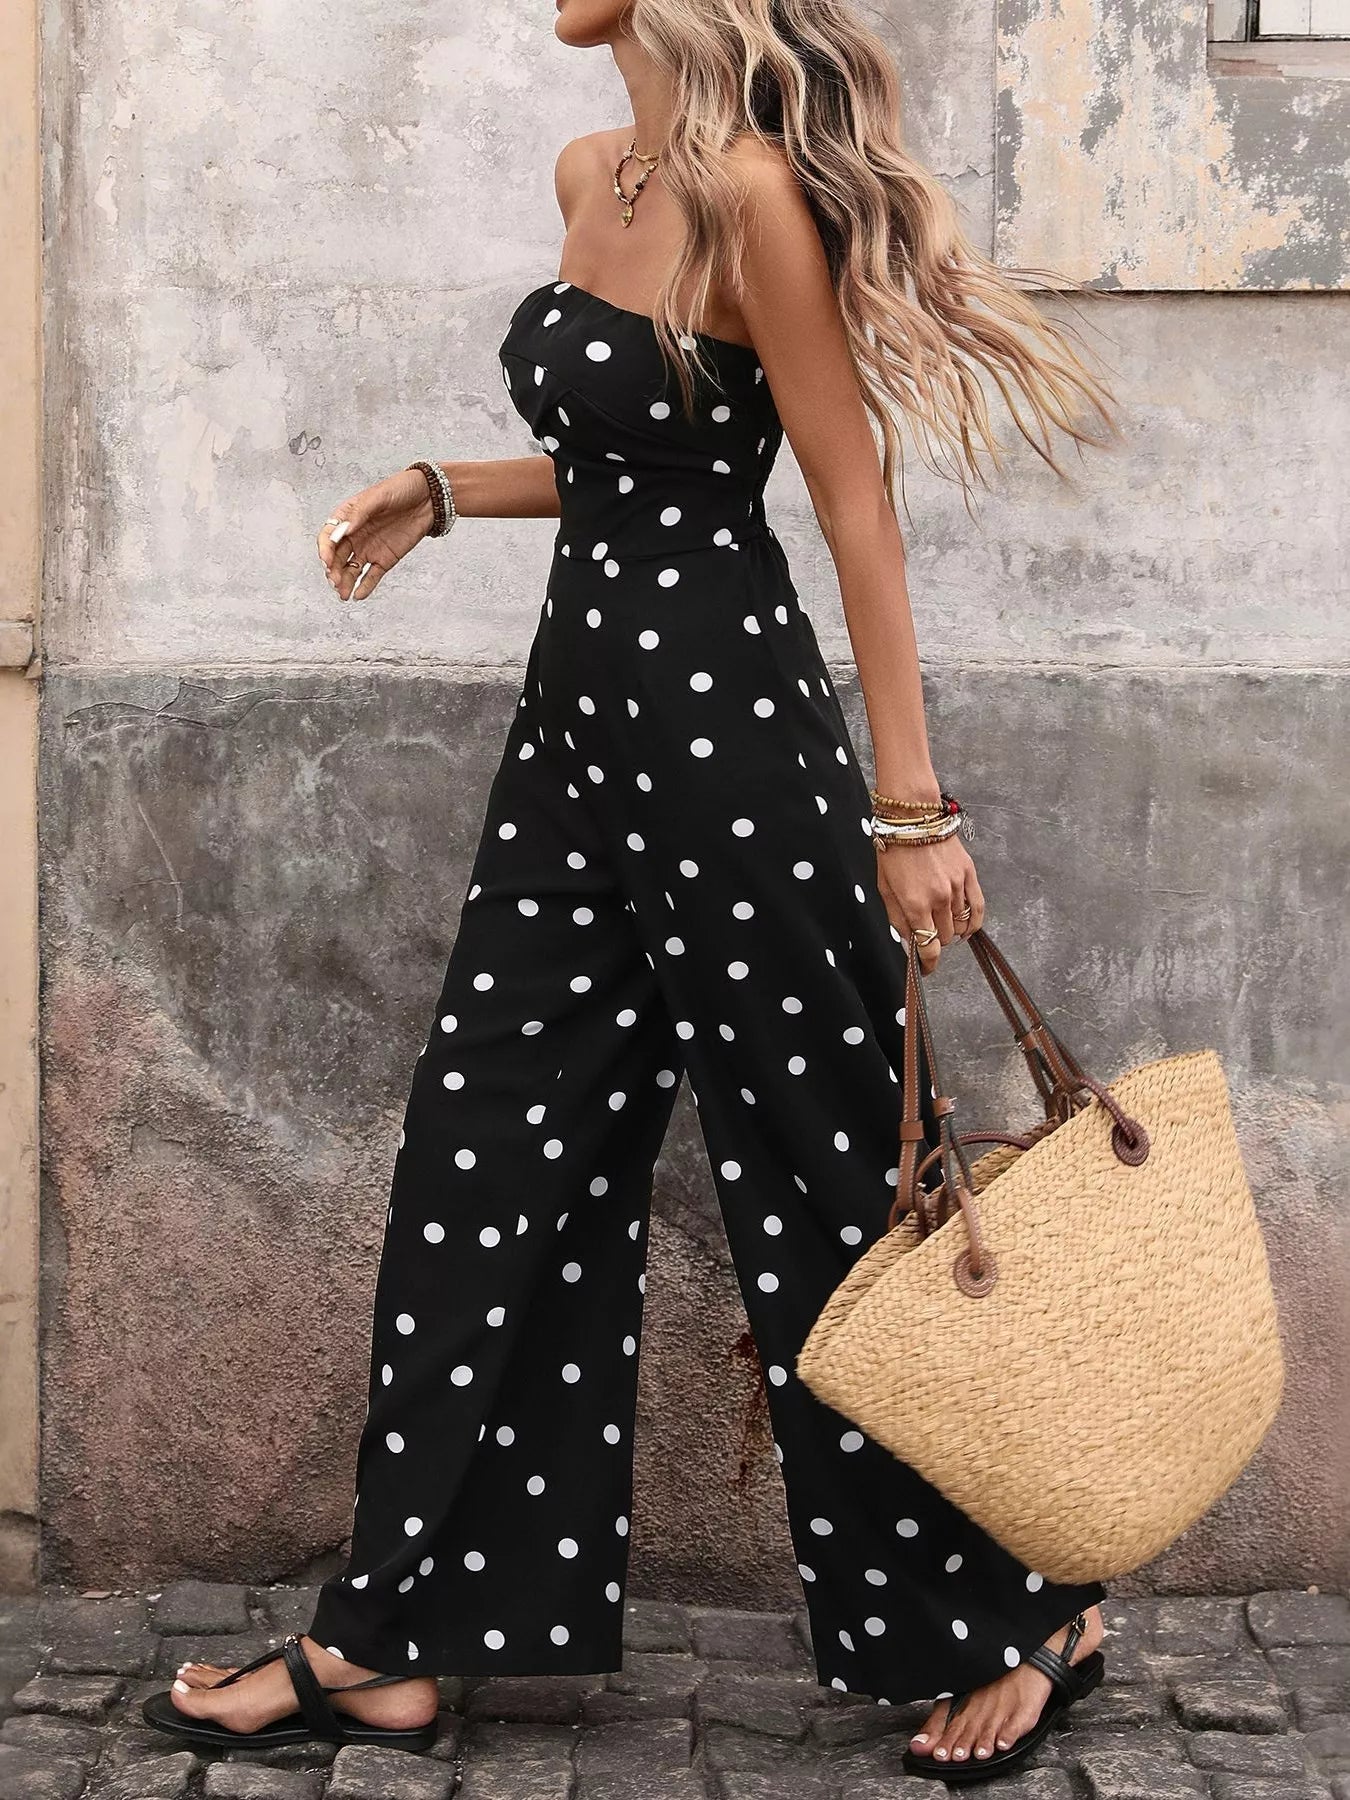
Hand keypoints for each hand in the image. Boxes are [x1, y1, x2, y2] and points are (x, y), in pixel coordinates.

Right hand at [316, 468, 437, 602]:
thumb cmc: (401, 489)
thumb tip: (345, 529)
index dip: (325, 550)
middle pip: (337, 557)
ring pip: (351, 570)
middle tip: (335, 581)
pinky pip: (371, 576)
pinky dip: (364, 587)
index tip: (327, 561)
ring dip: (345, 582)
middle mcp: (354, 536)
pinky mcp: (384, 559)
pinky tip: (357, 596)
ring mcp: (369, 549)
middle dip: (333, 571)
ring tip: (343, 594)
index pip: (329, 537)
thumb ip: (360, 513)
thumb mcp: (379, 496)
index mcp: (347, 518)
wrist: (428, 497)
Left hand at [874, 833, 984, 974]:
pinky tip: (966, 928)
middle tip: (928, 935)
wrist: (913, 818)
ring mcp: (957, 886)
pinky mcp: (969, 875)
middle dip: (936, 942)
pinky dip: (974, 923)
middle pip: (946, 938)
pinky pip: (978, 908)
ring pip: (961, 925)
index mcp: (915, 903)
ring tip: (942, 926)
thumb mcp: (885, 888)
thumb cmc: (894, 851)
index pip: (929, 946)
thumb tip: (909, 944)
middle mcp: (939, 898)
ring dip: (952, 931)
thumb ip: (897, 920)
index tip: (926, 968)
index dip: (928, 963)